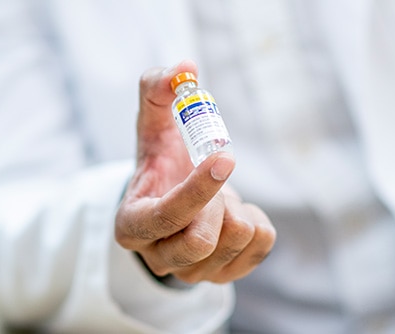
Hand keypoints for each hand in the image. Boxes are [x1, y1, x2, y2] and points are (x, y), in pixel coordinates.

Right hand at [115, 60, 275, 283]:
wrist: (174, 202)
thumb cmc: (161, 162)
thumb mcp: (152, 124)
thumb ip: (156, 90)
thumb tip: (184, 68)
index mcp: (132, 225)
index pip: (168, 217)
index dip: (199, 189)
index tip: (226, 155)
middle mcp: (160, 257)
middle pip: (203, 241)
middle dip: (219, 202)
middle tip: (216, 176)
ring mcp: (193, 274)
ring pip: (236, 240)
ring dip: (237, 206)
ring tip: (221, 197)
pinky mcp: (226, 276)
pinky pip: (262, 245)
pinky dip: (257, 218)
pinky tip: (235, 210)